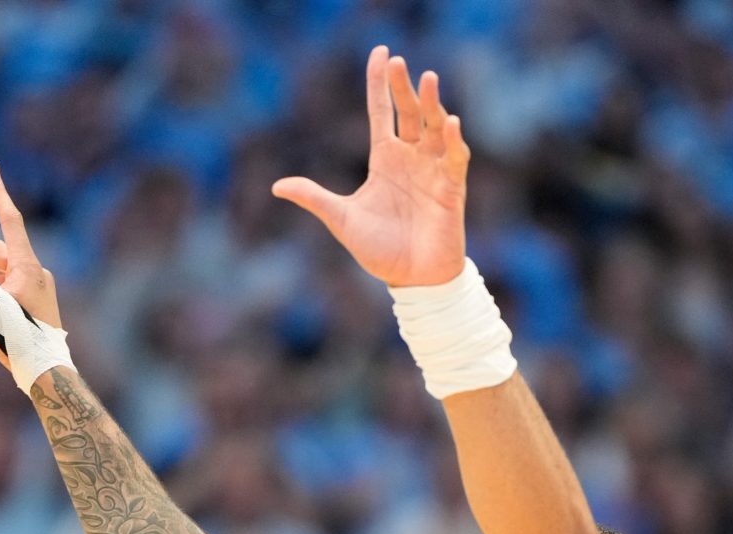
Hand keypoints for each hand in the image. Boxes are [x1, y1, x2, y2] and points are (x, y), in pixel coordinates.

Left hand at [272, 46, 469, 286]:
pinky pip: (455, 158)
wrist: (411, 280)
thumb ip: (314, 198)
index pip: (382, 112)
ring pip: (434, 127)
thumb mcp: (341, 219)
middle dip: (403, 86)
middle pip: (409, 112)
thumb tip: (277, 186)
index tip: (381, 53)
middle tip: (396, 61)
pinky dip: (453, 140)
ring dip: (432, 104)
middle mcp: (411, 158)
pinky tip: (449, 122)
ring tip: (428, 79)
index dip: (380, 83)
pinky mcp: (451, 188)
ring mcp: (433, 170)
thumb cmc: (379, 250)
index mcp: (385, 159)